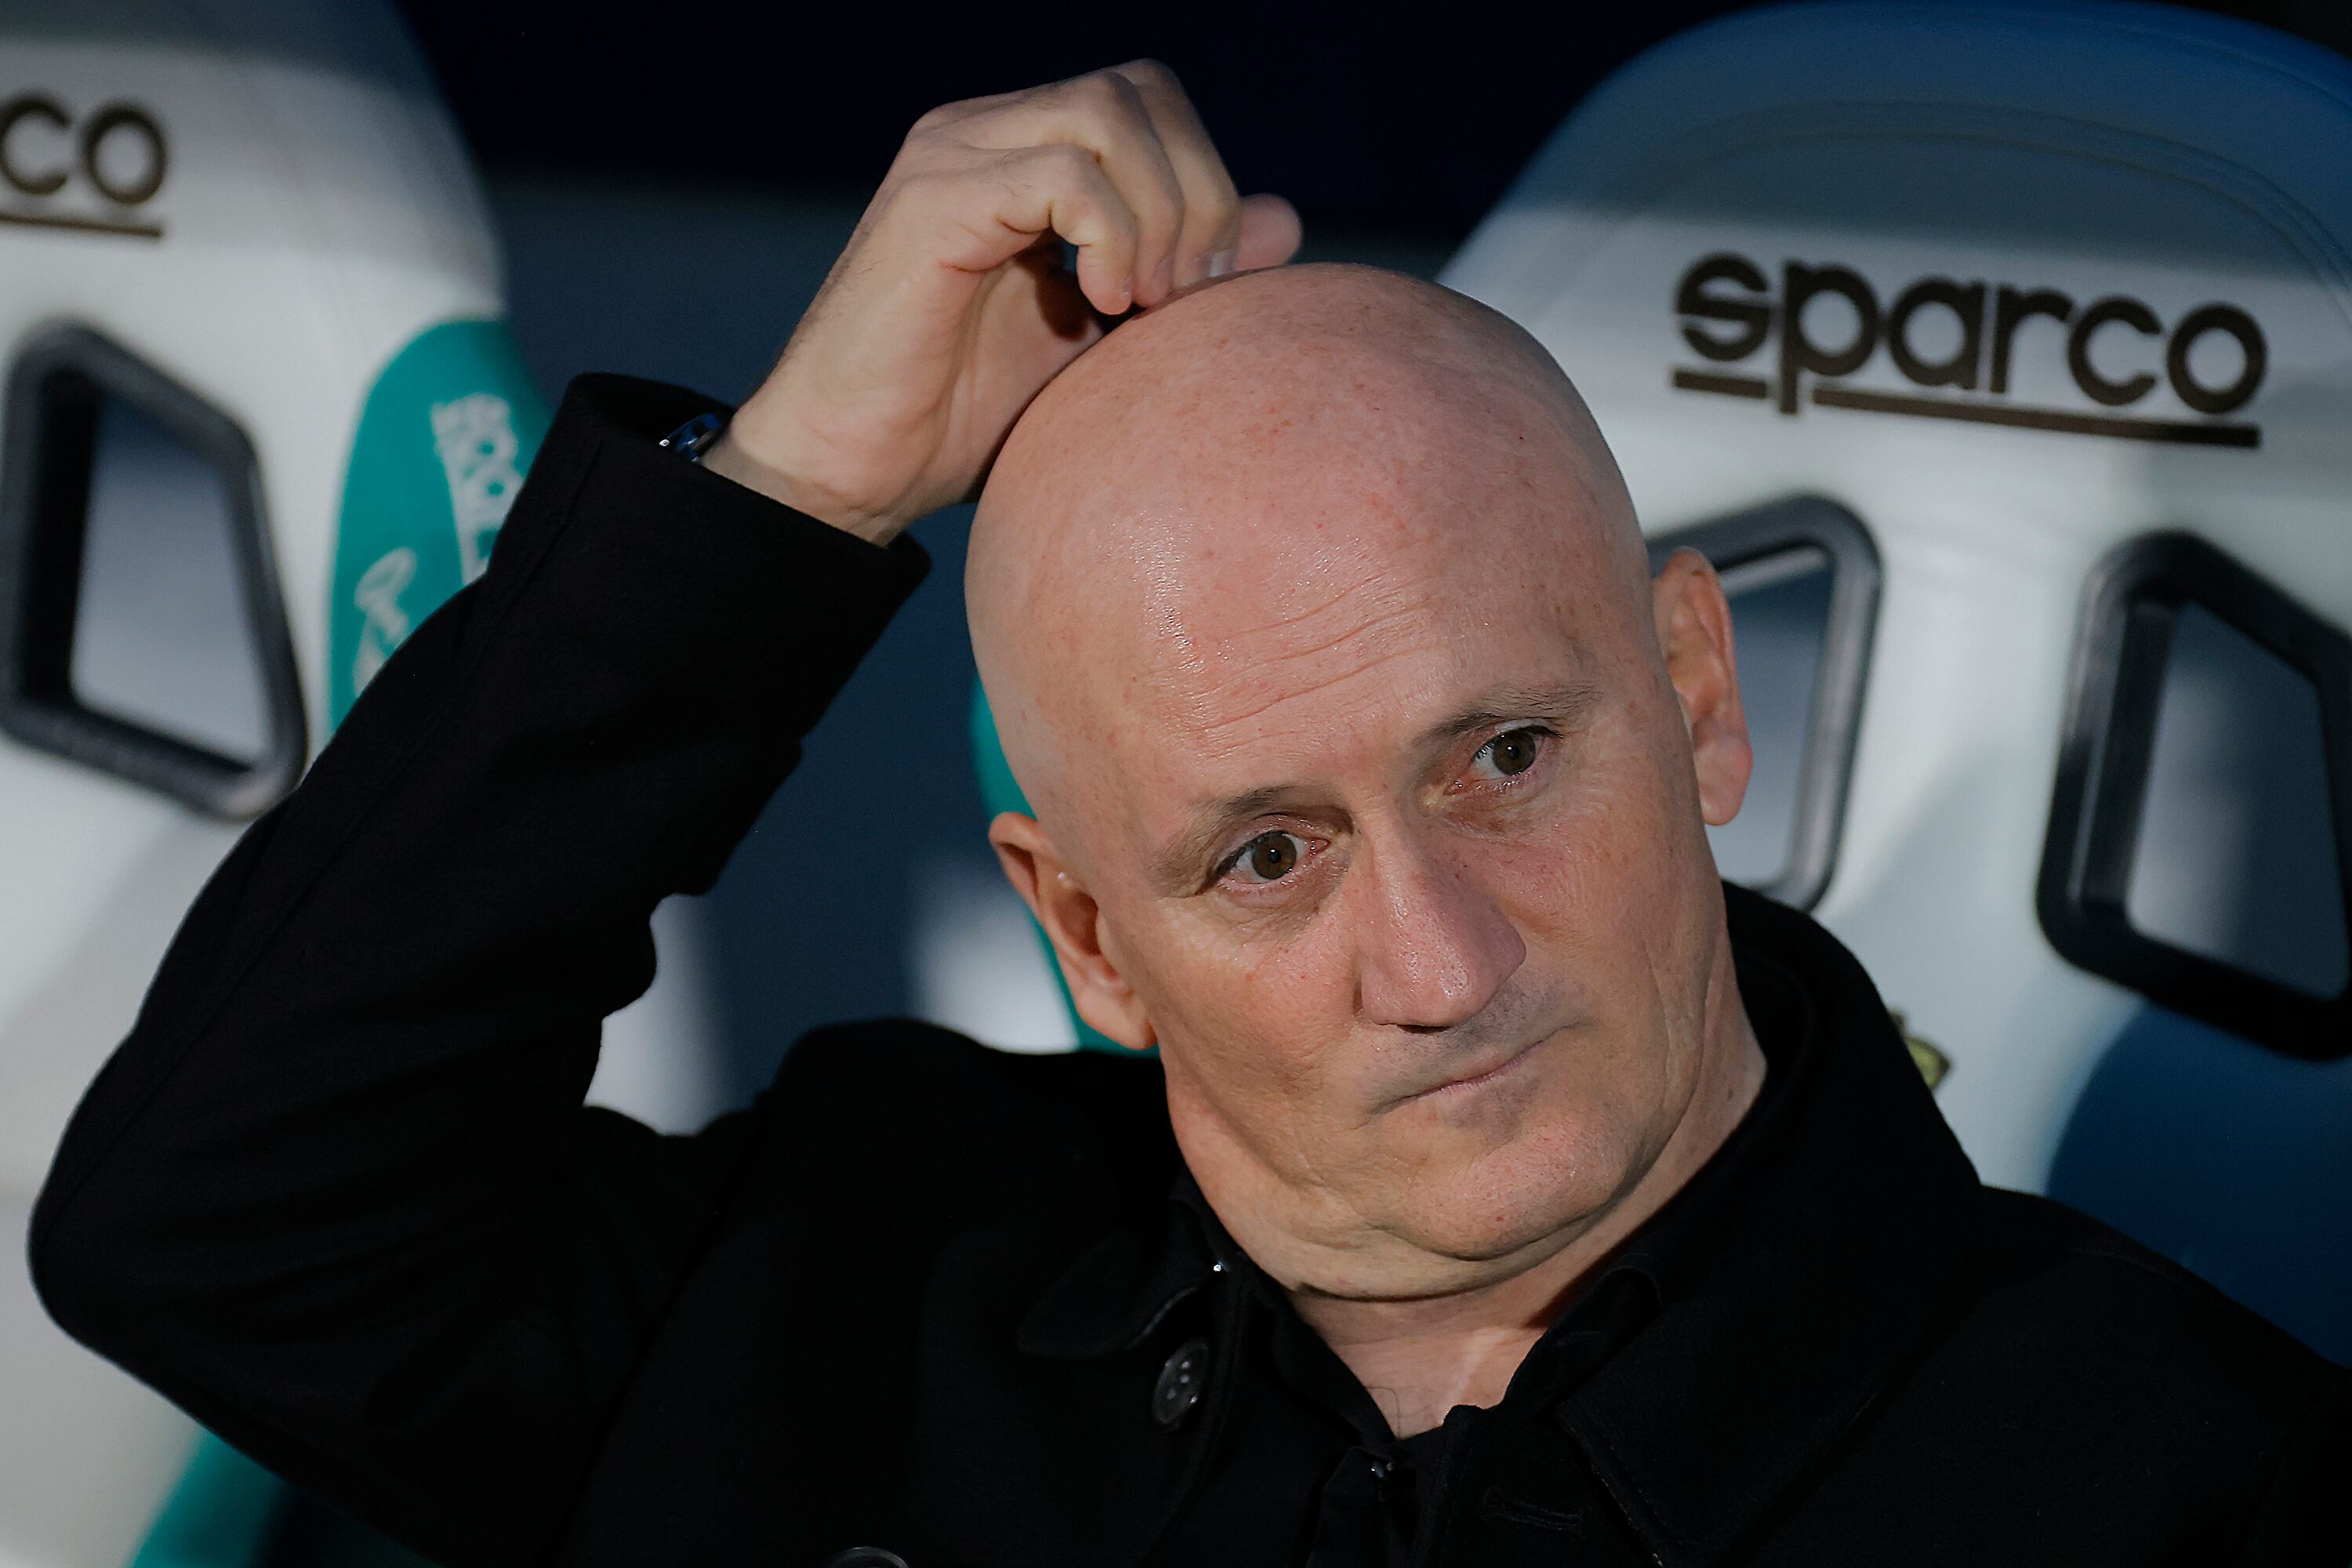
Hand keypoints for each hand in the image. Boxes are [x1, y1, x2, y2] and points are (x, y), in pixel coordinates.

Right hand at [705, 61, 1302, 543]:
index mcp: (1018, 155)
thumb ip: (1182, 274)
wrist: (849, 474)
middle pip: (1139, 90)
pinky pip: (1063, 172)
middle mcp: (982, 134)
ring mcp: (952, 158)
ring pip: (1107, 113)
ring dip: (1160, 212)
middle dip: (1196, 191)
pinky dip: (1110, 235)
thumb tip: (1285, 220)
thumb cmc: (960, 421)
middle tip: (1183, 298)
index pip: (1147, 102)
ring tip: (1141, 306)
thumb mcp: (1101, 343)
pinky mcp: (931, 203)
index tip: (1200, 292)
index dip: (1203, 181)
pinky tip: (1099, 306)